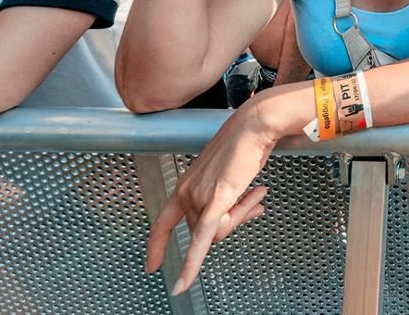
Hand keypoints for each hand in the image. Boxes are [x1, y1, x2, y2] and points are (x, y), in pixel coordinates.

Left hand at [145, 103, 276, 294]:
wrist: (255, 126)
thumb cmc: (246, 145)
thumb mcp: (232, 178)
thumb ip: (232, 199)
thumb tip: (248, 212)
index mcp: (187, 186)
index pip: (164, 222)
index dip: (157, 245)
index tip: (152, 265)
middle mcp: (187, 192)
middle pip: (206, 231)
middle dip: (234, 221)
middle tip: (254, 200)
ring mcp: (199, 197)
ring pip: (218, 233)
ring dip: (242, 217)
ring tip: (256, 193)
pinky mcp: (216, 200)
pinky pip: (202, 240)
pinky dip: (192, 264)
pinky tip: (183, 283)